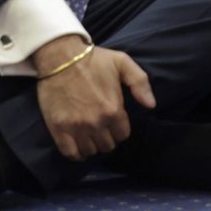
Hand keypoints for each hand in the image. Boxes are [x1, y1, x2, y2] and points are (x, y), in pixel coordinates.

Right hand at [34, 36, 155, 160]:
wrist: (60, 57)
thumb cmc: (94, 59)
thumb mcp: (123, 63)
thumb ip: (140, 83)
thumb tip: (151, 105)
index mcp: (113, 110)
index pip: (122, 135)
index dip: (119, 129)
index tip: (113, 122)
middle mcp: (96, 122)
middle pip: (107, 145)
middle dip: (106, 138)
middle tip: (101, 127)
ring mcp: (76, 127)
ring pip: (90, 151)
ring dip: (91, 145)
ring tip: (89, 135)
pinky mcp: (59, 129)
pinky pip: (70, 153)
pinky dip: (75, 153)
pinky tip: (77, 145)